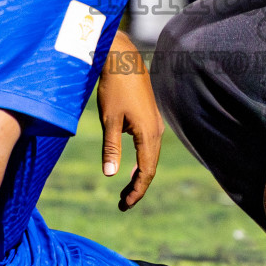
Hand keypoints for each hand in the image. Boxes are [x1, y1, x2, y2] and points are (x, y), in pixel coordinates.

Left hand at [97, 35, 162, 210]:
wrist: (123, 60)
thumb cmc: (114, 88)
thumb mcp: (109, 120)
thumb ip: (111, 148)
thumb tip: (110, 175)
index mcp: (148, 134)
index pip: (146, 171)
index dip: (137, 190)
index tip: (125, 205)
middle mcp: (156, 131)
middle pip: (150, 166)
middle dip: (137, 186)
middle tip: (123, 203)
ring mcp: (154, 123)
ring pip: (150, 156)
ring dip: (139, 174)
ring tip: (125, 190)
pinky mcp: (149, 117)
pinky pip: (148, 146)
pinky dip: (141, 160)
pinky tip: (130, 166)